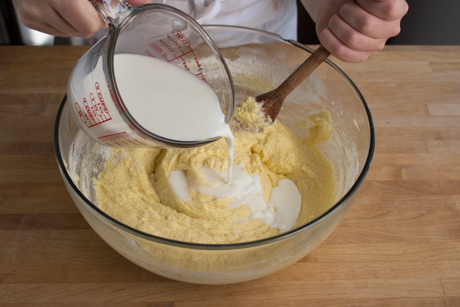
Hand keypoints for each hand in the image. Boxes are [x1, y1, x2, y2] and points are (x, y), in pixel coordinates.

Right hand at [13, 0, 150, 37]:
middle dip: (90, 18)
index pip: (89, 24)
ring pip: (70, 33)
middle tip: (86, 1)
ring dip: (77, 20)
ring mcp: (32, 12)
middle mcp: (42, 3)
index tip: (100, 4)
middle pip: (82, 31)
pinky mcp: (27, 18)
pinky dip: (63, 20)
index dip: (100, 16)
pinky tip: (61, 5)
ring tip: (71, 0)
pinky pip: (56, 31)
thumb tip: (145, 2)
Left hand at [302, 0, 408, 61]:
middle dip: (347, 12)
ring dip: (336, 25)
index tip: (360, 0)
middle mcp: (390, 28)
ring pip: (352, 39)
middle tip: (343, 9)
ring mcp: (376, 44)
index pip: (389, 9)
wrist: (333, 9)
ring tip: (335, 19)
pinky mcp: (361, 56)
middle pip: (366, 24)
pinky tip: (328, 31)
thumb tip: (368, 2)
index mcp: (397, 9)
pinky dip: (329, 40)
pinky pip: (342, 52)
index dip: (368, 3)